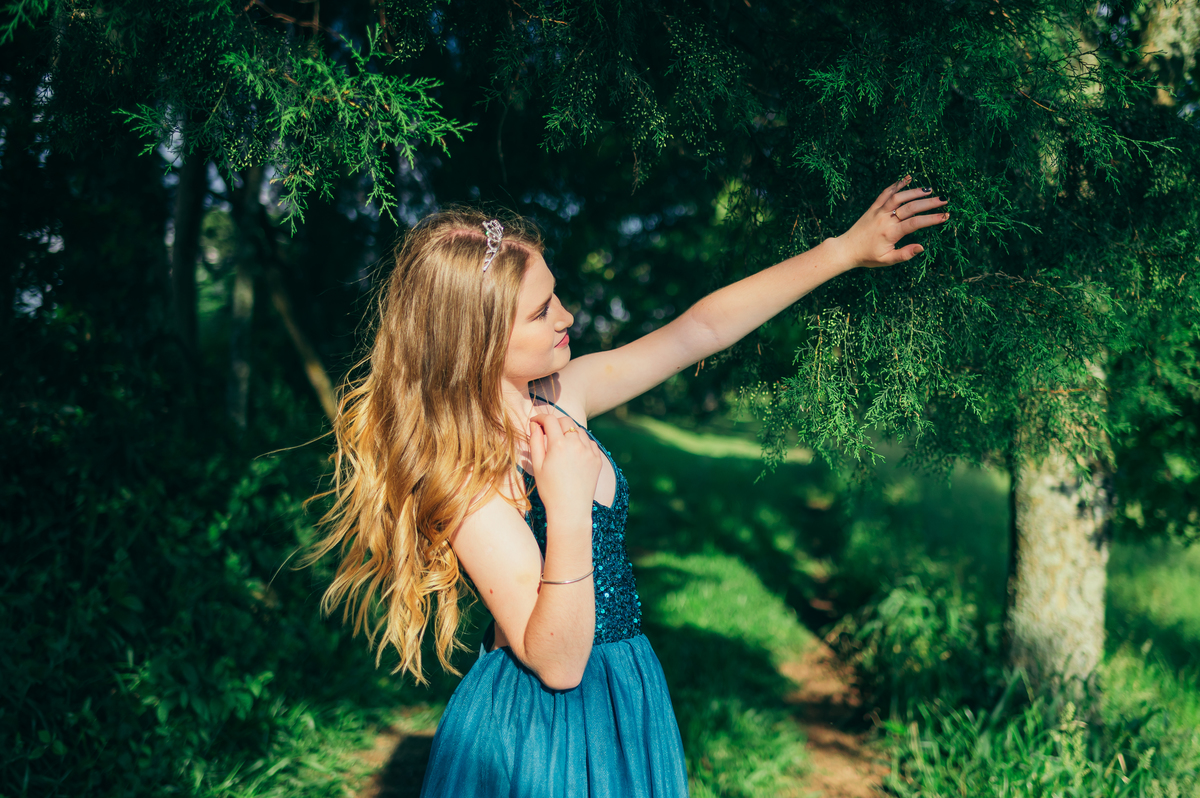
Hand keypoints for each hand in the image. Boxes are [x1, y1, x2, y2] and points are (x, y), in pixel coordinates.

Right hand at [528, 414, 603, 522]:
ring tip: (560, 444)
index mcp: (558, 444)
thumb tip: (534, 425)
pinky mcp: (597, 458)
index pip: (549, 420)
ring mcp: (589, 451)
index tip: (535, 421)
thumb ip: (535, 441)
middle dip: (555, 423)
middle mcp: (576, 444)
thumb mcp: (538, 465)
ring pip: (578, 430)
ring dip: (568, 431)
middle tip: (547, 432)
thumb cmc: (550, 490)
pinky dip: (580, 442)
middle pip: (565, 421)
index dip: (540, 418)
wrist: (570, 509)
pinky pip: (589, 442)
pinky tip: (573, 452)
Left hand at [835, 176, 949, 267]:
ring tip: (930, 189)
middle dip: (929, 203)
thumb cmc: (868, 257)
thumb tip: (922, 247)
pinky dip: (897, 185)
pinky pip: (885, 193)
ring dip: (914, 191)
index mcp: (890, 233)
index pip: (915, 223)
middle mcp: (884, 220)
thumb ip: (904, 254)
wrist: (846, 249)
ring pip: (898, 197)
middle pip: (910, 207)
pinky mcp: (873, 207)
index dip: (931, 219)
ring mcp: (878, 211)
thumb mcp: (887, 260)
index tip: (945, 216)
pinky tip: (908, 178)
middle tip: (944, 200)